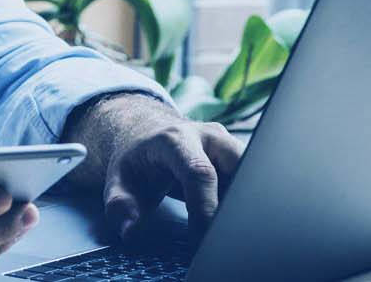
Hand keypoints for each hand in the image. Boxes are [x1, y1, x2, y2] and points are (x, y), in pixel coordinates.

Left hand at [62, 94, 242, 242]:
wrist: (148, 134)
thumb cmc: (138, 160)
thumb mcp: (119, 180)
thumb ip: (120, 204)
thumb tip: (130, 229)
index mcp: (175, 139)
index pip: (199, 171)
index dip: (205, 206)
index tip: (202, 236)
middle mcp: (207, 135)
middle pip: (238, 164)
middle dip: (238, 200)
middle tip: (225, 230)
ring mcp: (226, 142)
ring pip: (252, 171)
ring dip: (243, 198)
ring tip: (225, 221)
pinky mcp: (238, 154)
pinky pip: (251, 177)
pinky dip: (244, 197)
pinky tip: (229, 212)